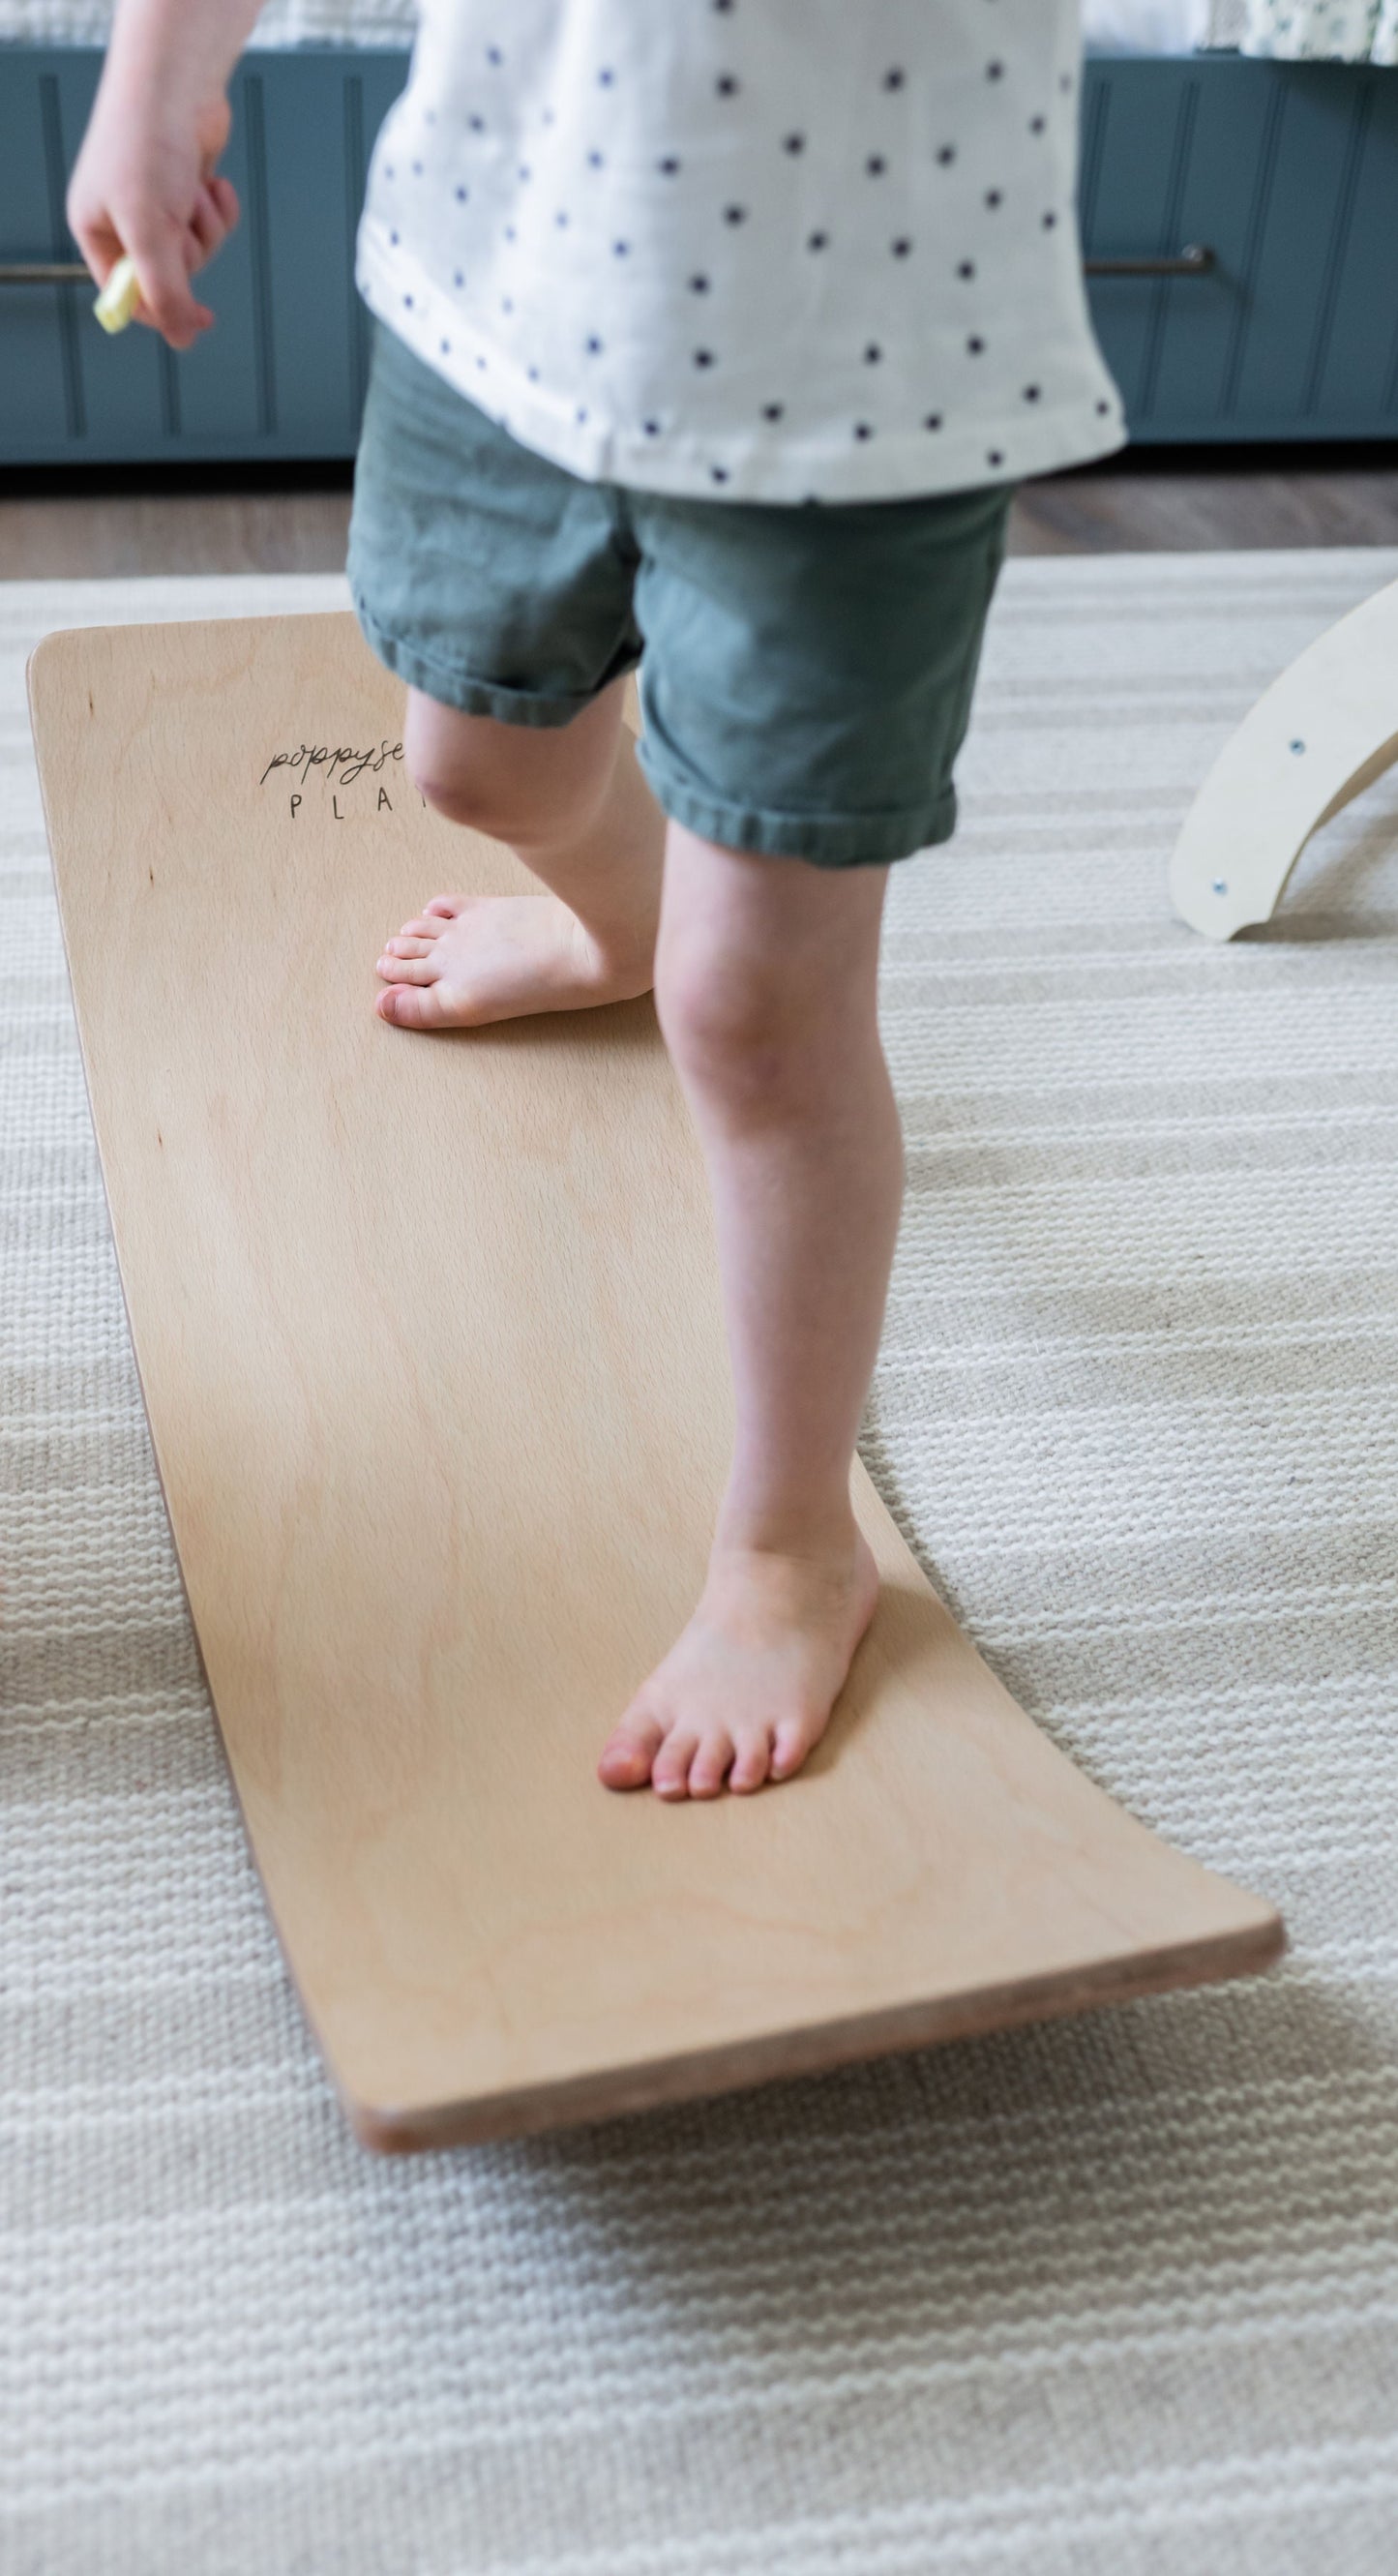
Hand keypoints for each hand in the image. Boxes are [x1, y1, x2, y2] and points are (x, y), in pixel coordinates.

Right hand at [67, 85, 238, 349]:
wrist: (175, 82)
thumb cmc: (148, 149)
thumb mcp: (150, 232)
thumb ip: (165, 292)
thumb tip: (181, 340)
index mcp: (96, 230)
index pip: (127, 293)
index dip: (163, 310)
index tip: (200, 320)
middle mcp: (123, 218)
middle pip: (169, 274)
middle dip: (188, 251)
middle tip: (181, 222)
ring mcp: (156, 202)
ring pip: (196, 249)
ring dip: (205, 226)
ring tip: (193, 191)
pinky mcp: (187, 187)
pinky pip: (213, 222)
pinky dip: (220, 207)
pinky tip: (213, 181)